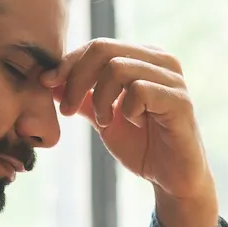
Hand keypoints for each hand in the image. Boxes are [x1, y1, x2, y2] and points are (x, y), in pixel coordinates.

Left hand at [42, 39, 219, 226]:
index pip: (98, 46)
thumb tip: (50, 80)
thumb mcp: (103, 118)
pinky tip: (134, 123)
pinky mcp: (180, 101)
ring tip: (104, 122)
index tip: (47, 84)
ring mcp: (172, 79)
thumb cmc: (142, 146)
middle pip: (104, 49)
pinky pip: (140, 90)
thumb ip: (83, 97)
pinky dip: (127, 109)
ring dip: (101, 99)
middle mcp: (160, 61)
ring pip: (118, 68)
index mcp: (143, 58)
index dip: (68, 63)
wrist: (170, 180)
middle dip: (77, 80)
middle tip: (69, 110)